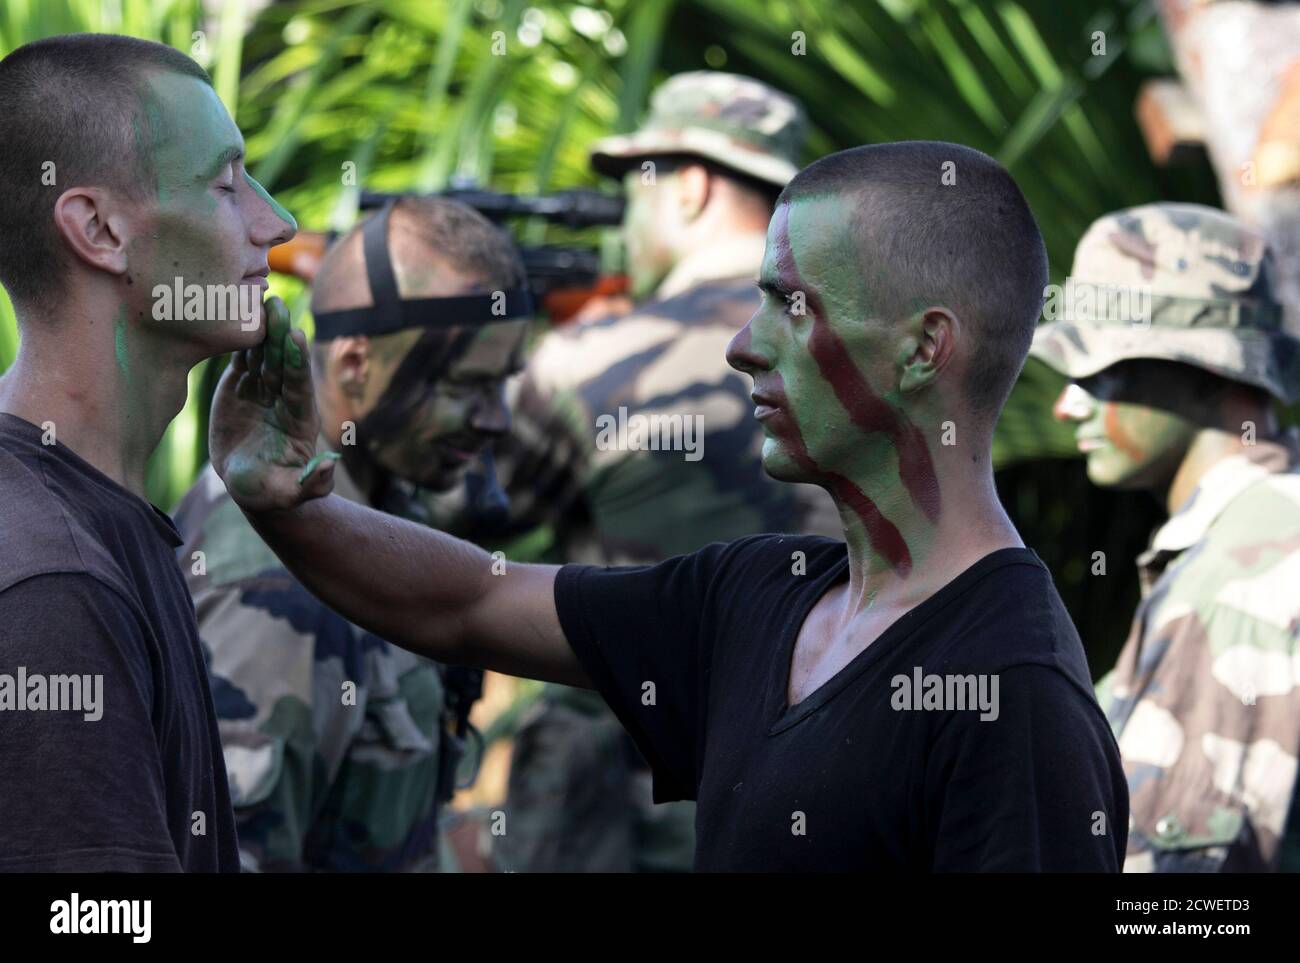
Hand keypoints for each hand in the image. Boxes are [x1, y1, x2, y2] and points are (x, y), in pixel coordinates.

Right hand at [209, 296, 337, 512]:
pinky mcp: (241, 386)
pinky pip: (242, 359)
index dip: (297, 364)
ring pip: (262, 355)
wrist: (253, 483)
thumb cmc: (275, 492)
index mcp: (299, 419)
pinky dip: (238, 339)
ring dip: (261, 329)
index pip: (299, 387)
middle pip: (282, 363)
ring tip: (257, 298)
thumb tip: (332, 466)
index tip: (296, 338)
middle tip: (277, 305)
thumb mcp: (291, 494)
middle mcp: (283, 399)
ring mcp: (262, 390)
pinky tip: (234, 314)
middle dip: (280, 335)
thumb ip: (313, 483)